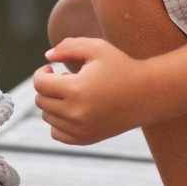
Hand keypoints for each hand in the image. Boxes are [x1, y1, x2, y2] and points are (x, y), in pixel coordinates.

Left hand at [32, 37, 159, 145]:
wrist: (148, 94)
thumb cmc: (122, 67)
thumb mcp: (96, 48)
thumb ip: (67, 47)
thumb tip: (46, 57)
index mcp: (76, 89)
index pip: (39, 84)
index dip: (42, 72)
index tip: (52, 68)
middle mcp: (76, 113)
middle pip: (41, 101)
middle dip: (48, 87)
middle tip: (66, 79)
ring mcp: (81, 129)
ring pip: (47, 117)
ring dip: (53, 103)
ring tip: (74, 92)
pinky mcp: (86, 139)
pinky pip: (56, 133)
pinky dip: (58, 122)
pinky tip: (73, 109)